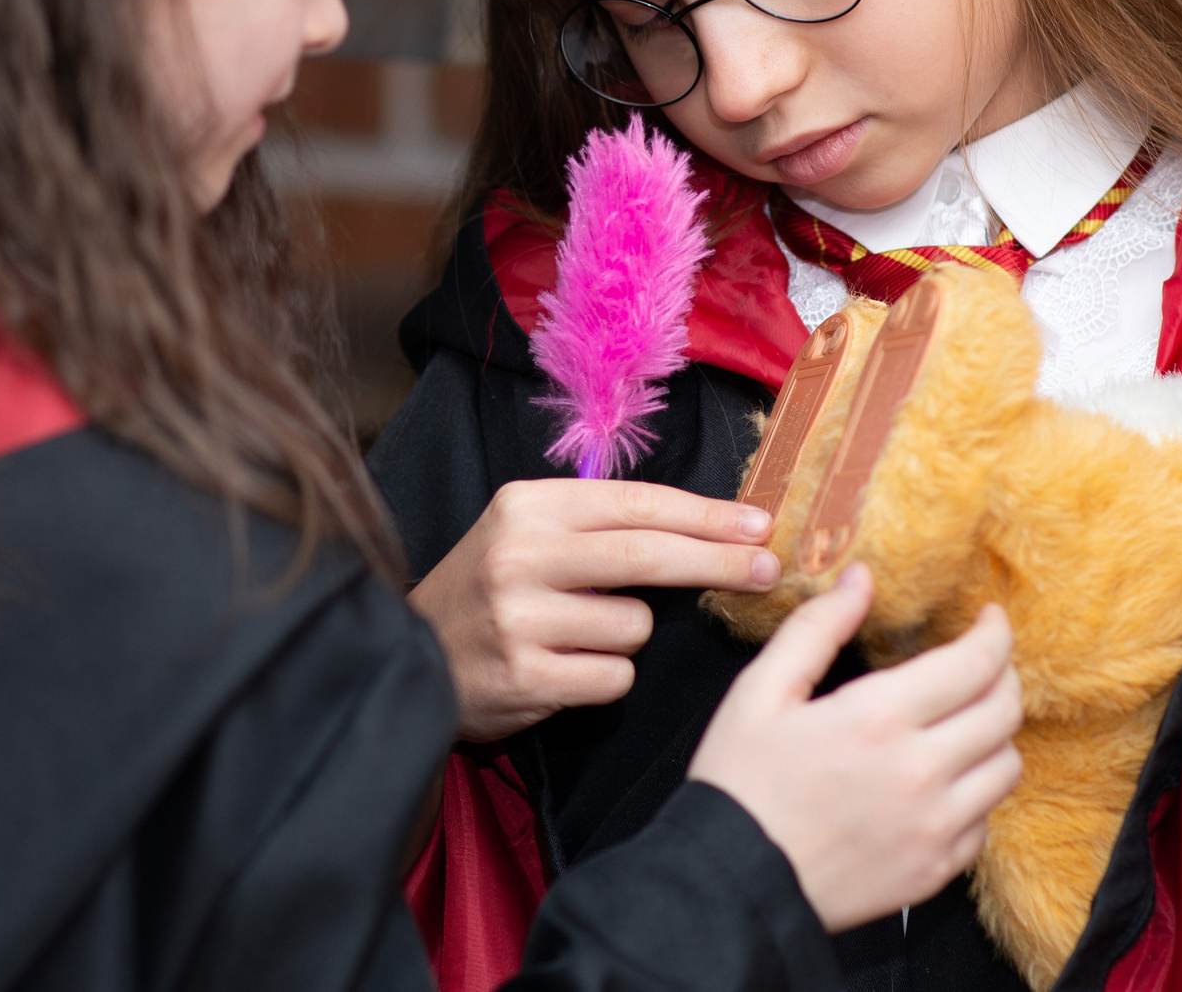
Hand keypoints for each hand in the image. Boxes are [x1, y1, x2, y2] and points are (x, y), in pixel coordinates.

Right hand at [411, 478, 779, 742]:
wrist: (412, 657)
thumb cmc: (488, 590)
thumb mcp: (527, 532)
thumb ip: (599, 524)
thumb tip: (708, 526)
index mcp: (527, 505)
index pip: (637, 503)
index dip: (706, 515)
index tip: (759, 525)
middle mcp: (520, 554)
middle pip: (648, 555)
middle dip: (720, 562)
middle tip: (769, 569)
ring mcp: (519, 617)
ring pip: (635, 626)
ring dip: (629, 636)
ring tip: (580, 636)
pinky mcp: (524, 676)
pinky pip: (614, 677)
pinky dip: (606, 677)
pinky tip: (567, 670)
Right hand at [690, 566, 1024, 932]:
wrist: (734, 882)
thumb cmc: (739, 785)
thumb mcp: (760, 691)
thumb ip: (816, 629)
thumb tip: (861, 579)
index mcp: (878, 719)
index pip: (975, 663)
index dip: (995, 632)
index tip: (990, 619)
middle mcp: (920, 773)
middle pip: (1004, 711)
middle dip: (1003, 674)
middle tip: (983, 662)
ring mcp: (934, 828)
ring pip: (1007, 767)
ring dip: (995, 735)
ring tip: (965, 721)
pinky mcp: (934, 871)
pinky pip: (985, 823)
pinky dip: (976, 794)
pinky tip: (942, 781)